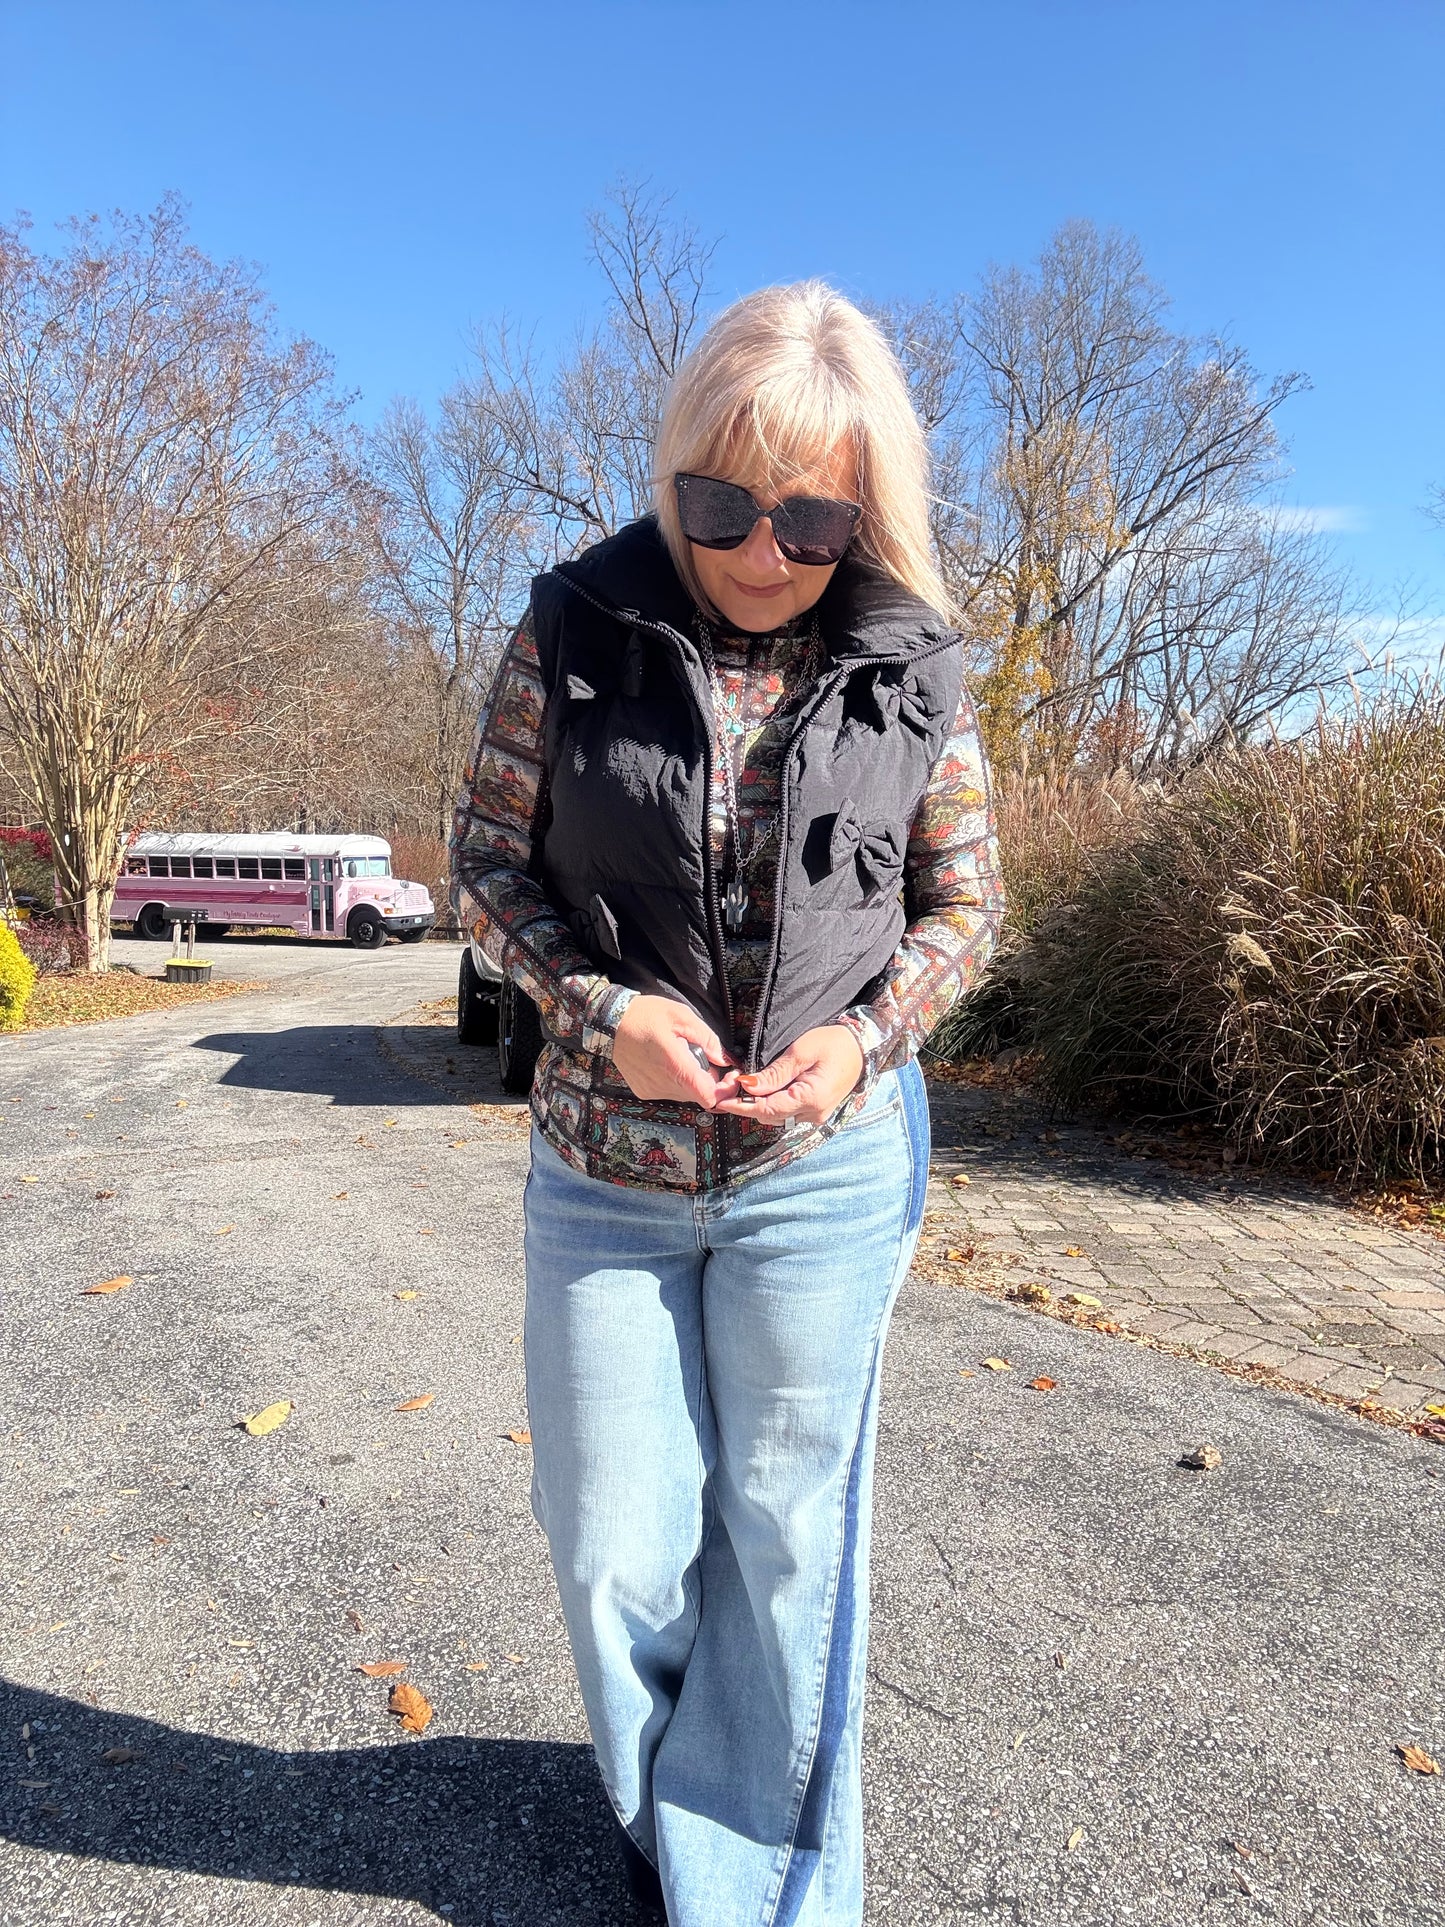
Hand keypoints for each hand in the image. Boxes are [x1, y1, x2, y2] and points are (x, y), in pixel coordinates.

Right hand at [611, 995, 742, 1108]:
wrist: (610, 1022)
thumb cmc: (646, 1015)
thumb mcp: (682, 1016)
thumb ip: (708, 1038)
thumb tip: (723, 1059)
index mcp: (675, 1066)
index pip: (708, 1096)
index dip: (724, 1090)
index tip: (729, 1076)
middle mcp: (663, 1084)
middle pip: (699, 1095)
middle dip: (710, 1081)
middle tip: (707, 1057)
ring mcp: (651, 1090)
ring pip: (685, 1094)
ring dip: (692, 1080)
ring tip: (684, 1056)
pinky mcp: (643, 1091)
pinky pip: (669, 1092)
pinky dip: (675, 1081)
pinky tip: (667, 1062)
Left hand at [712, 1025, 863, 1126]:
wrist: (862, 1047)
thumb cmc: (834, 1044)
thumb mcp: (800, 1052)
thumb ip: (773, 1074)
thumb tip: (747, 1087)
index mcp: (811, 1099)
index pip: (767, 1109)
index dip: (741, 1106)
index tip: (721, 1101)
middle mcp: (814, 1114)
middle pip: (770, 1116)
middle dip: (748, 1104)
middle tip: (729, 1086)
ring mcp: (816, 1115)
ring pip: (778, 1116)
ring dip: (759, 1104)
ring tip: (744, 1085)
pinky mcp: (816, 1111)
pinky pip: (788, 1112)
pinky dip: (773, 1103)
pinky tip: (764, 1089)